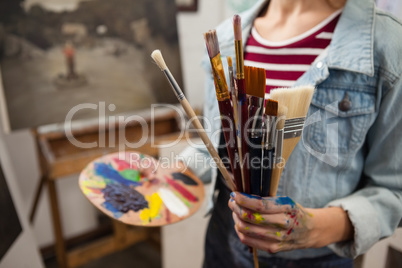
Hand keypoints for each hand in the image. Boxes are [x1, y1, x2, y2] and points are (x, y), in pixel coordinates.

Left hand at [228, 192, 352, 252]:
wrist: (311, 231)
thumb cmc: (293, 212)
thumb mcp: (285, 201)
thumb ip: (266, 200)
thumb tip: (242, 195)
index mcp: (287, 208)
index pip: (260, 205)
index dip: (244, 200)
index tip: (234, 194)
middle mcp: (283, 224)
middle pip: (251, 217)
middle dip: (236, 208)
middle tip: (232, 202)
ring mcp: (278, 238)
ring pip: (246, 230)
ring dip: (236, 219)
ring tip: (235, 212)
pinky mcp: (273, 248)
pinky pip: (249, 241)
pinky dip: (240, 231)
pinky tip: (239, 224)